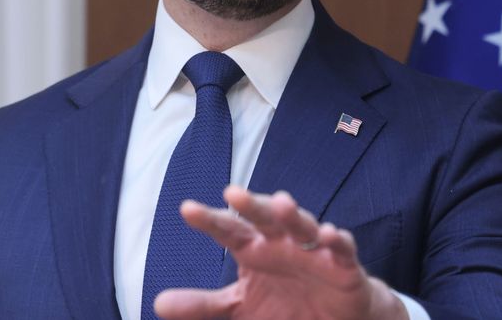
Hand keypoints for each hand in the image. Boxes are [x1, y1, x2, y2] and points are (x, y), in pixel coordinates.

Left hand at [153, 185, 408, 319]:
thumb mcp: (239, 308)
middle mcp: (282, 242)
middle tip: (234, 193)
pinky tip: (329, 233)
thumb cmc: (283, 305)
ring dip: (293, 214)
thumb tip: (158, 302)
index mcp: (254, 249)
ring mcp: (313, 250)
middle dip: (252, 205)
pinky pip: (342, 250)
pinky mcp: (344, 266)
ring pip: (303, 225)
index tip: (187, 209)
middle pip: (265, 218)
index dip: (209, 220)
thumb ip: (203, 304)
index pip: (228, 230)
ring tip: (282, 204)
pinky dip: (337, 240)